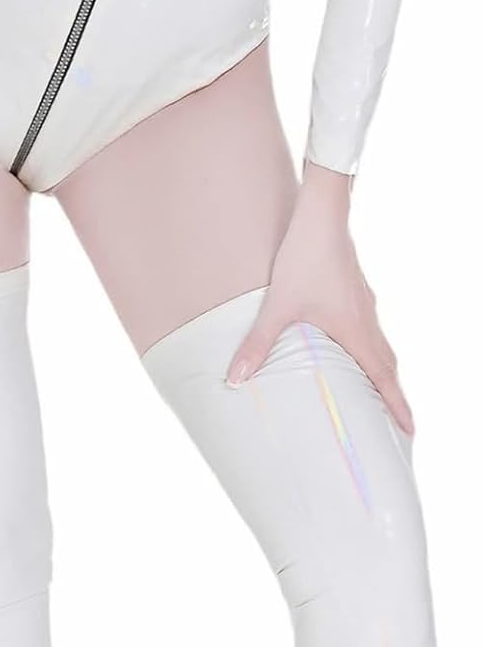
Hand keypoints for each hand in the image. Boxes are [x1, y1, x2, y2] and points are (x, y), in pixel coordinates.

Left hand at [226, 164, 412, 434]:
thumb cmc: (303, 259)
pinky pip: (369, 333)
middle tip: (399, 427)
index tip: (410, 431)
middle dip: (393, 399)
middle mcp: (366, 320)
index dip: (397, 406)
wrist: (321, 215)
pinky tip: (353, 357)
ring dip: (381, 377)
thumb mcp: (276, 307)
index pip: (383, 378)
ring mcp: (363, 306)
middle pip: (387, 368)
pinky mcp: (355, 294)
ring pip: (379, 349)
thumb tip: (235, 380)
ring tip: (378, 400)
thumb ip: (257, 345)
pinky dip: (370, 354)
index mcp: (355, 330)